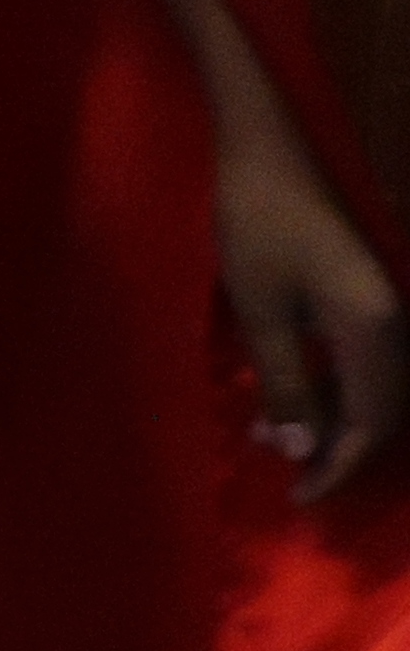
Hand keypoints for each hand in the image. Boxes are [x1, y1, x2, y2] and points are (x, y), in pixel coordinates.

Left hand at [219, 133, 405, 503]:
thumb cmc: (255, 225)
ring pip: (374, 389)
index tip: (300, 498)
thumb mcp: (260, 312)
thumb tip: (303, 451)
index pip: (372, 424)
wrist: (266, 152)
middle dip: (337, 451)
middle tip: (285, 476)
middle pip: (384, 413)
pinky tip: (288, 395)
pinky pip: (364, 362)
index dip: (339, 467)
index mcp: (376, 330)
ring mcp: (385, 307)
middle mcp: (396, 322)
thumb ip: (286, 384)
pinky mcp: (366, 295)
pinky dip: (332, 388)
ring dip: (331, 419)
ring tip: (270, 434)